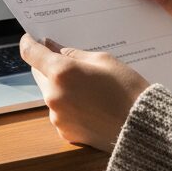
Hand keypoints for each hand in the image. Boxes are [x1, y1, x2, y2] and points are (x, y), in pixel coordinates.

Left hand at [19, 34, 149, 151]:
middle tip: (70, 63)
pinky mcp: (64, 132)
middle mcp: (54, 95)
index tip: (31, 39)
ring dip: (60, 87)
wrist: (142, 128)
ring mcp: (57, 116)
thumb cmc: (127, 89)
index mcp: (62, 72)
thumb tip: (54, 48)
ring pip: (49, 93)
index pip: (31, 53)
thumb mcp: (103, 60)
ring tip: (88, 88)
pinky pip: (59, 112)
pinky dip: (68, 105)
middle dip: (49, 66)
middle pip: (38, 74)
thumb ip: (73, 54)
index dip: (29, 43)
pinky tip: (90, 104)